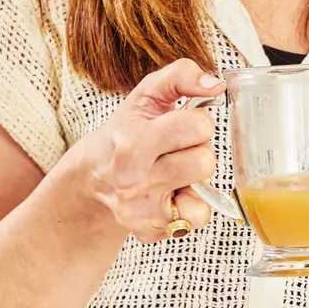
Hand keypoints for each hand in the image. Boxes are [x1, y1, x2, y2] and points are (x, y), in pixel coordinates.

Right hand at [70, 59, 225, 243]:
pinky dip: (193, 206)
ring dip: (196, 178)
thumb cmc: (124, 134)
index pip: (198, 127)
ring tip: (174, 171)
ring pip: (205, 191)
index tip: (180, 126)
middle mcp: (133, 178)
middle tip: (176, 150)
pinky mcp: (151, 230)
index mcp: (132, 140)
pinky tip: (173, 195)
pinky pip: (199, 217)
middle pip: (205, 161)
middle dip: (197, 151)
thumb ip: (181, 77)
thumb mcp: (145, 96)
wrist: (92, 179)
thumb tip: (216, 84)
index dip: (197, 123)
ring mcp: (142, 208)